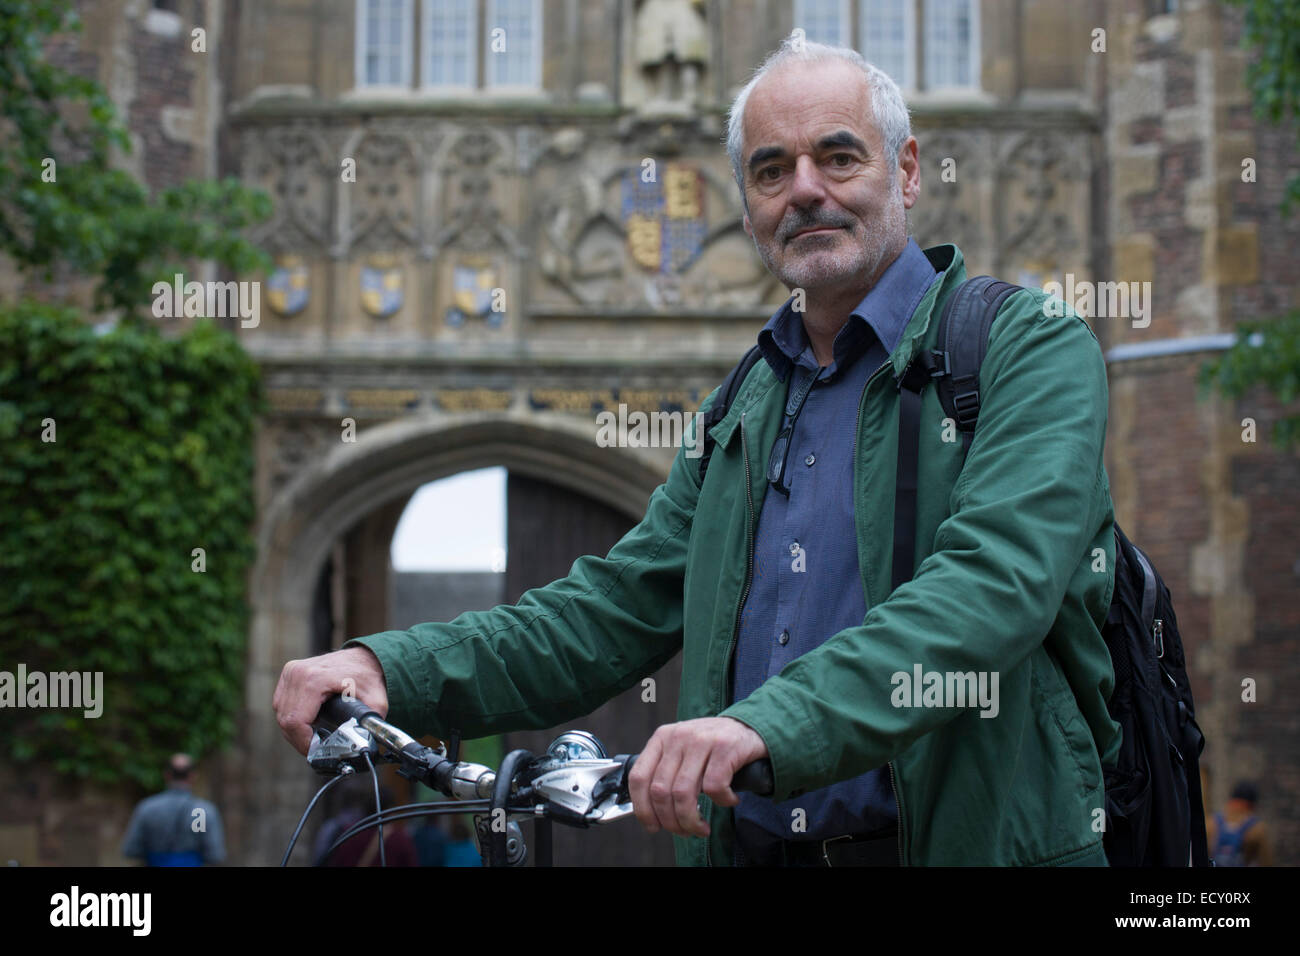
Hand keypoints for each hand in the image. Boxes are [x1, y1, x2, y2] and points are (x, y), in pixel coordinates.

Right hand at [273, 646, 387, 754]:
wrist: (364, 657)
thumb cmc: (368, 676)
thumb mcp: (376, 701)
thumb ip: (371, 724)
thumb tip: (366, 745)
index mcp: (315, 679)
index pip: (296, 721)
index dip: (303, 742)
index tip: (315, 751)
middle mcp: (298, 673)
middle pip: (286, 720)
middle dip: (299, 739)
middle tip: (315, 748)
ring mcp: (291, 672)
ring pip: (281, 713)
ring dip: (293, 729)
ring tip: (311, 737)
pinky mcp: (289, 674)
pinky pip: (281, 703)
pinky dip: (291, 716)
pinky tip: (305, 722)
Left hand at [628, 717, 768, 837]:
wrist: (750, 726)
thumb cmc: (712, 747)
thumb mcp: (682, 751)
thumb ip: (665, 773)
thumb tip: (651, 814)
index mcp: (662, 738)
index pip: (638, 777)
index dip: (643, 809)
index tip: (653, 827)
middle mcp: (678, 736)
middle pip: (661, 791)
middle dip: (671, 822)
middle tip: (685, 831)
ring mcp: (701, 740)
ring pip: (683, 794)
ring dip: (692, 821)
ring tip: (702, 828)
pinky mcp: (725, 747)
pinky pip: (714, 787)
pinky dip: (721, 802)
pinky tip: (729, 800)